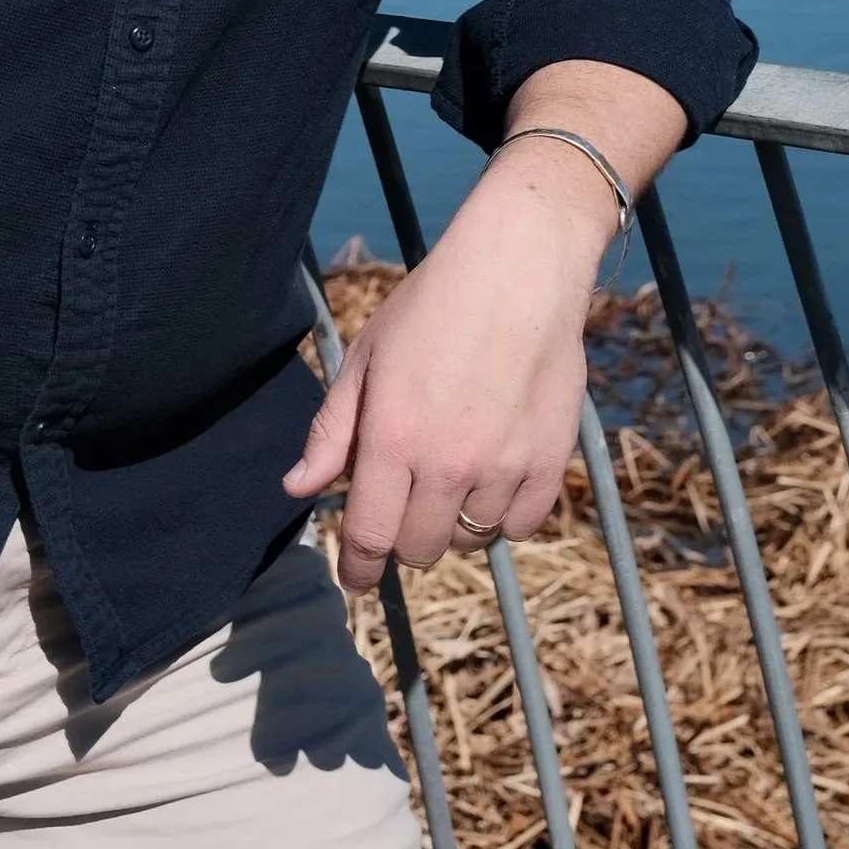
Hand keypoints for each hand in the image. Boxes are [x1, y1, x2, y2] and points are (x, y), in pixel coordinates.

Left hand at [284, 65, 682, 590]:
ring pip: (471, 540)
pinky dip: (504, 515)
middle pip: (419, 549)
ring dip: (455, 524)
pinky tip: (494, 480)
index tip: (356, 580)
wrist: (519, 268)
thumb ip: (332, 431)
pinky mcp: (550, 462)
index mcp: (392, 440)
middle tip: (405, 505)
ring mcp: (503, 467)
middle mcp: (447, 464)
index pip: (369, 537)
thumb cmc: (432, 305)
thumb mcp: (366, 358)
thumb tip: (298, 489)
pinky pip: (521, 524)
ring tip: (452, 480)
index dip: (358, 569)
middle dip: (403, 537)